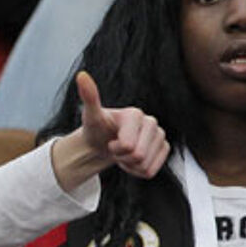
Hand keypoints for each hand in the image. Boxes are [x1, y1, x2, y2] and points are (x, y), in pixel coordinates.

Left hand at [51, 72, 169, 188]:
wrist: (102, 141)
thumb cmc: (97, 128)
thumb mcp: (90, 115)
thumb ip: (89, 97)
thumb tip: (81, 75)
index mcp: (136, 114)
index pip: (128, 146)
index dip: (115, 149)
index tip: (110, 139)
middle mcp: (152, 122)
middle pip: (138, 156)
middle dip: (122, 157)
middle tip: (115, 147)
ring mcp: (160, 136)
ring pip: (145, 166)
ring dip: (129, 165)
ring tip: (123, 152)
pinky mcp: (164, 148)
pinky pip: (151, 171)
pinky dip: (137, 171)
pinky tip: (131, 159)